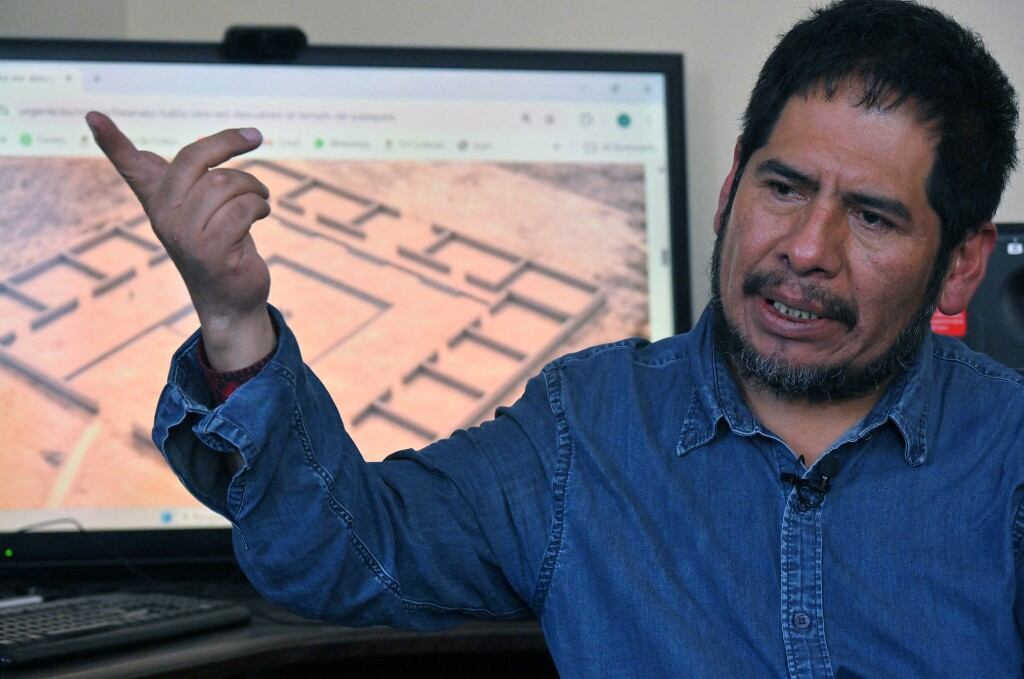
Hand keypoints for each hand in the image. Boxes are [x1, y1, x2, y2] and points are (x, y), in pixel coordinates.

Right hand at [86, 112, 275, 369]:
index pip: (130, 165)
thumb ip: (177, 176)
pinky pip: (243, 209)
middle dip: (229, 142)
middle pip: (195, 159)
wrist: (229, 298)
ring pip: (225, 183)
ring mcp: (186, 236)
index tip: (92, 114)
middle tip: (255, 137)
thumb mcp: (194, 208)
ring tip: (260, 196)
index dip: (111, 140)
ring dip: (253, 184)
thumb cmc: (216, 243)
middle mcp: (164, 216)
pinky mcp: (212, 252)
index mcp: (158, 199)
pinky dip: (260, 206)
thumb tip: (145, 145)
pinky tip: (262, 213)